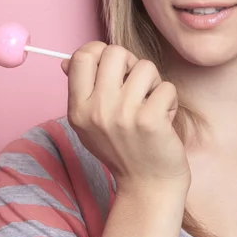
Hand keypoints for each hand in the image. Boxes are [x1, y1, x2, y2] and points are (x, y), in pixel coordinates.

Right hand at [61, 42, 190, 196]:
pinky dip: (170, 101)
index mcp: (78, 109)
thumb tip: (66, 60)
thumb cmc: (122, 149)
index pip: (82, 56)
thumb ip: (81, 90)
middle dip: (131, 64)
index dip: (101, 51)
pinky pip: (166, 87)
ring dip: (154, 84)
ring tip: (151, 106)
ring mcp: (123, 115)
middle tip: (137, 85)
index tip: (115, 66)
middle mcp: (96, 110)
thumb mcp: (90, 123)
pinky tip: (164, 119)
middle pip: (115, 52)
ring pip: (146, 67)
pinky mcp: (150, 121)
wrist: (147, 186)